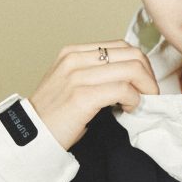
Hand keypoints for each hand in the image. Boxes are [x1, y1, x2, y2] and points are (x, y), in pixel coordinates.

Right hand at [29, 41, 159, 150]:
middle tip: (150, 94)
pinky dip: (134, 99)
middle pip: (131, 54)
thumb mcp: (70, 84)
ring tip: (141, 103)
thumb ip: (94, 74)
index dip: (140, 64)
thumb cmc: (54, 116)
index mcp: (72, 52)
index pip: (121, 46)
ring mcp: (77, 76)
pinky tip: (129, 109)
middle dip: (148, 75)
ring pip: (131, 69)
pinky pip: (123, 89)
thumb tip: (129, 77)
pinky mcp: (82, 96)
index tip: (143, 83)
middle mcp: (74, 59)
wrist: (31, 136)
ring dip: (145, 88)